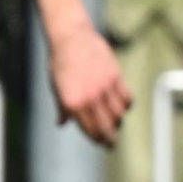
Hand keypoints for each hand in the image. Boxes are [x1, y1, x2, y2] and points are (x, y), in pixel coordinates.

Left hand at [47, 19, 129, 142]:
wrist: (71, 37)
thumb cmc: (60, 63)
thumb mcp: (55, 87)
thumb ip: (61, 108)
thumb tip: (61, 124)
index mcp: (72, 103)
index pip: (90, 130)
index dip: (97, 140)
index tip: (101, 144)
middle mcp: (89, 98)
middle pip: (107, 127)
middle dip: (110, 139)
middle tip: (111, 143)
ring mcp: (104, 87)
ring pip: (119, 114)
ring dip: (117, 121)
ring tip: (114, 123)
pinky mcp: (116, 76)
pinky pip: (127, 98)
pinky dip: (126, 105)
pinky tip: (121, 105)